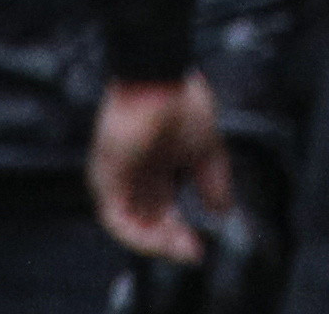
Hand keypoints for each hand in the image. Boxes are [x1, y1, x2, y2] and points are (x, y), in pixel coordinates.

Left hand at [97, 76, 231, 260]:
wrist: (159, 79)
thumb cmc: (179, 102)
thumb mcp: (207, 149)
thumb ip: (215, 183)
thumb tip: (223, 212)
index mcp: (156, 168)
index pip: (165, 211)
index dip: (182, 231)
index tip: (200, 244)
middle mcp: (134, 177)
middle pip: (148, 221)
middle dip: (171, 240)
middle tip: (193, 249)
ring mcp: (117, 178)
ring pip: (132, 223)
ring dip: (157, 240)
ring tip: (181, 245)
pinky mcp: (104, 178)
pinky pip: (117, 218)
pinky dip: (139, 232)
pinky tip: (162, 235)